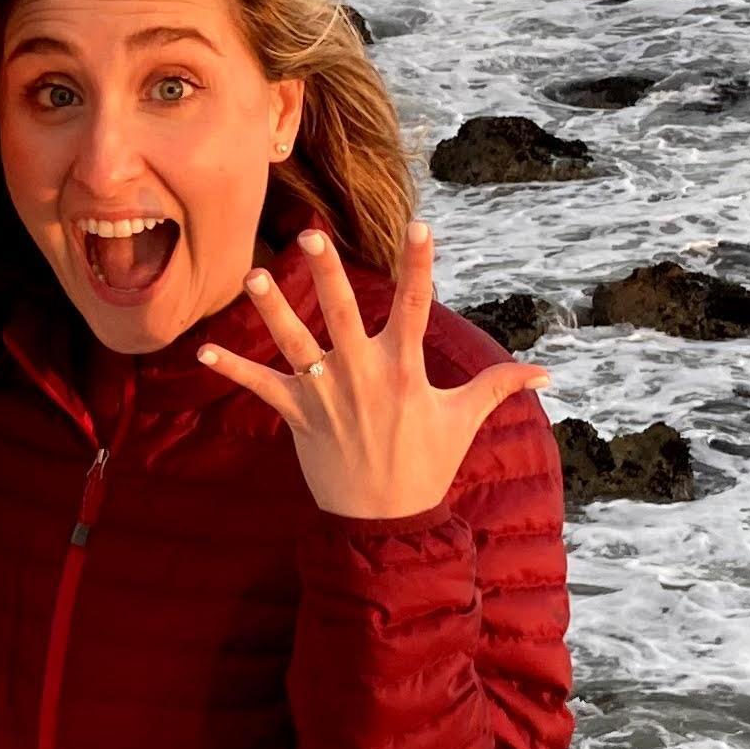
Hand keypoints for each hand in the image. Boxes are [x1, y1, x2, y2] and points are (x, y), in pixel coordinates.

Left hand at [196, 227, 547, 521]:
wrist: (385, 522)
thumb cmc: (426, 465)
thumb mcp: (463, 421)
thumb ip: (498, 387)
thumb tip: (547, 372)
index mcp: (405, 369)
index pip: (418, 306)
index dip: (420, 266)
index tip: (421, 226)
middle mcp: (364, 375)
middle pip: (345, 314)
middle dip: (328, 275)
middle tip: (312, 236)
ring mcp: (327, 395)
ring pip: (295, 343)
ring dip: (271, 310)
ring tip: (252, 276)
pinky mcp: (298, 416)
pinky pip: (260, 388)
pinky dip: (232, 368)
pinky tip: (202, 348)